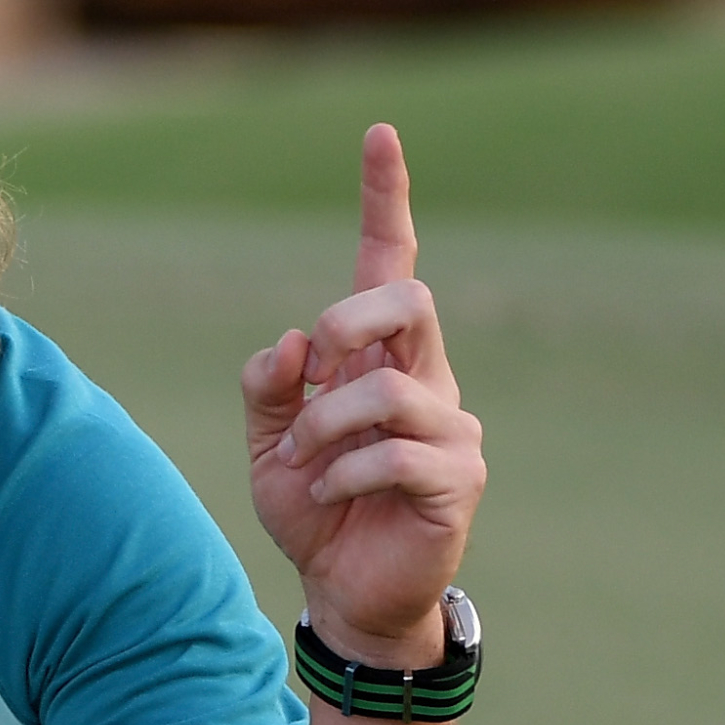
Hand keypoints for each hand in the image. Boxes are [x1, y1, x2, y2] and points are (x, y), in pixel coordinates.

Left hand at [241, 124, 484, 668]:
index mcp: (379, 357)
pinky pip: (393, 453)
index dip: (386, 198)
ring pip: (389, 387)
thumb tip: (292, 341)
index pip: (390, 262)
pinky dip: (342, 473)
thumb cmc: (313, 506)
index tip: (378, 133)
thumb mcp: (267, 440)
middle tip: (312, 372)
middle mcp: (425, 378)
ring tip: (304, 464)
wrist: (343, 590)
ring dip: (324, 426)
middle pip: (409, 299)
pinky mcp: (458, 478)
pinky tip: (331, 498)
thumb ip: (268, 385)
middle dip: (348, 323)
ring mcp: (450, 427)